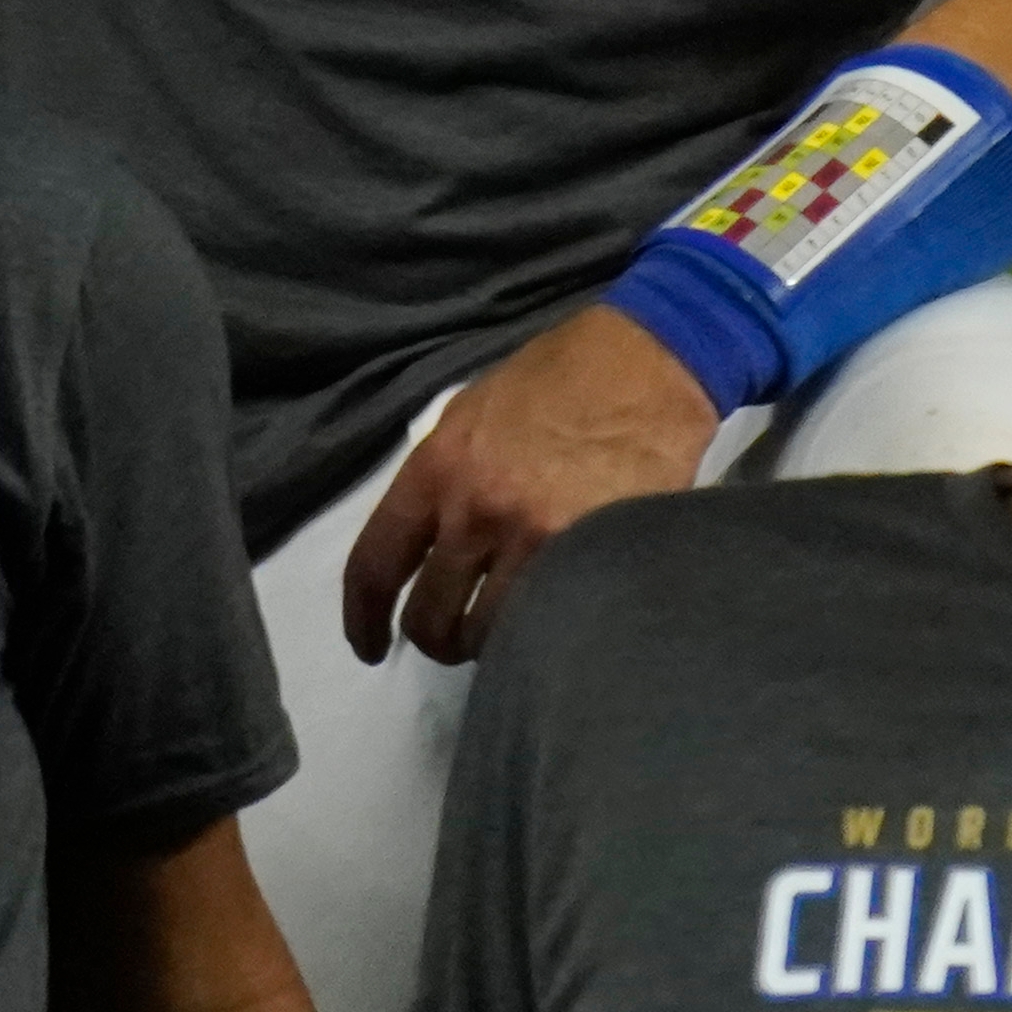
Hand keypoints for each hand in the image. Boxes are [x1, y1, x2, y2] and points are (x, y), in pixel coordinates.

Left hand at [344, 305, 720, 667]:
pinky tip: (552, 624)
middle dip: (434, 639)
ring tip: (509, 638)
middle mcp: (476, 512)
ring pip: (491, 630)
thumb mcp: (475, 414)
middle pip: (429, 612)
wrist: (647, 365)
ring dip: (492, 644)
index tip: (371, 646)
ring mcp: (537, 540)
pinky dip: (545, 633)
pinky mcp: (592, 555)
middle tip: (452, 643)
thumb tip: (435, 533)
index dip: (364, 618)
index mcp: (436, 470)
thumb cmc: (562, 378)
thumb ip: (446, 478)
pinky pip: (552, 619)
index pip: (376, 565)